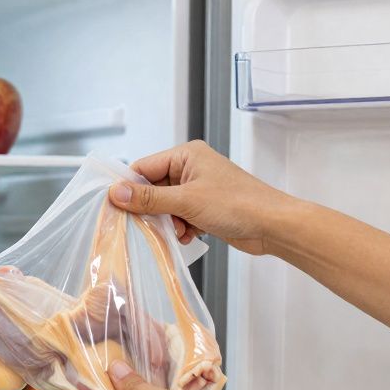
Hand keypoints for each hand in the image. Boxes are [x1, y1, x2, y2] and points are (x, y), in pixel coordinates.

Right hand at [107, 140, 299, 255]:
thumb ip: (148, 199)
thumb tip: (116, 193)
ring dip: (167, 222)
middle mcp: (191, 168)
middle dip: (152, 210)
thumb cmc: (237, 205)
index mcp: (186, 155)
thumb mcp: (186, 201)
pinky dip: (180, 228)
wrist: (272, 226)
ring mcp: (198, 188)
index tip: (117, 209)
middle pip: (152, 189)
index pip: (143, 168)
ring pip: (165, 206)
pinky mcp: (204, 207)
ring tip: (180, 230)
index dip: (129, 190)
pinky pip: (179, 216)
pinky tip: (190, 235)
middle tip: (151, 225)